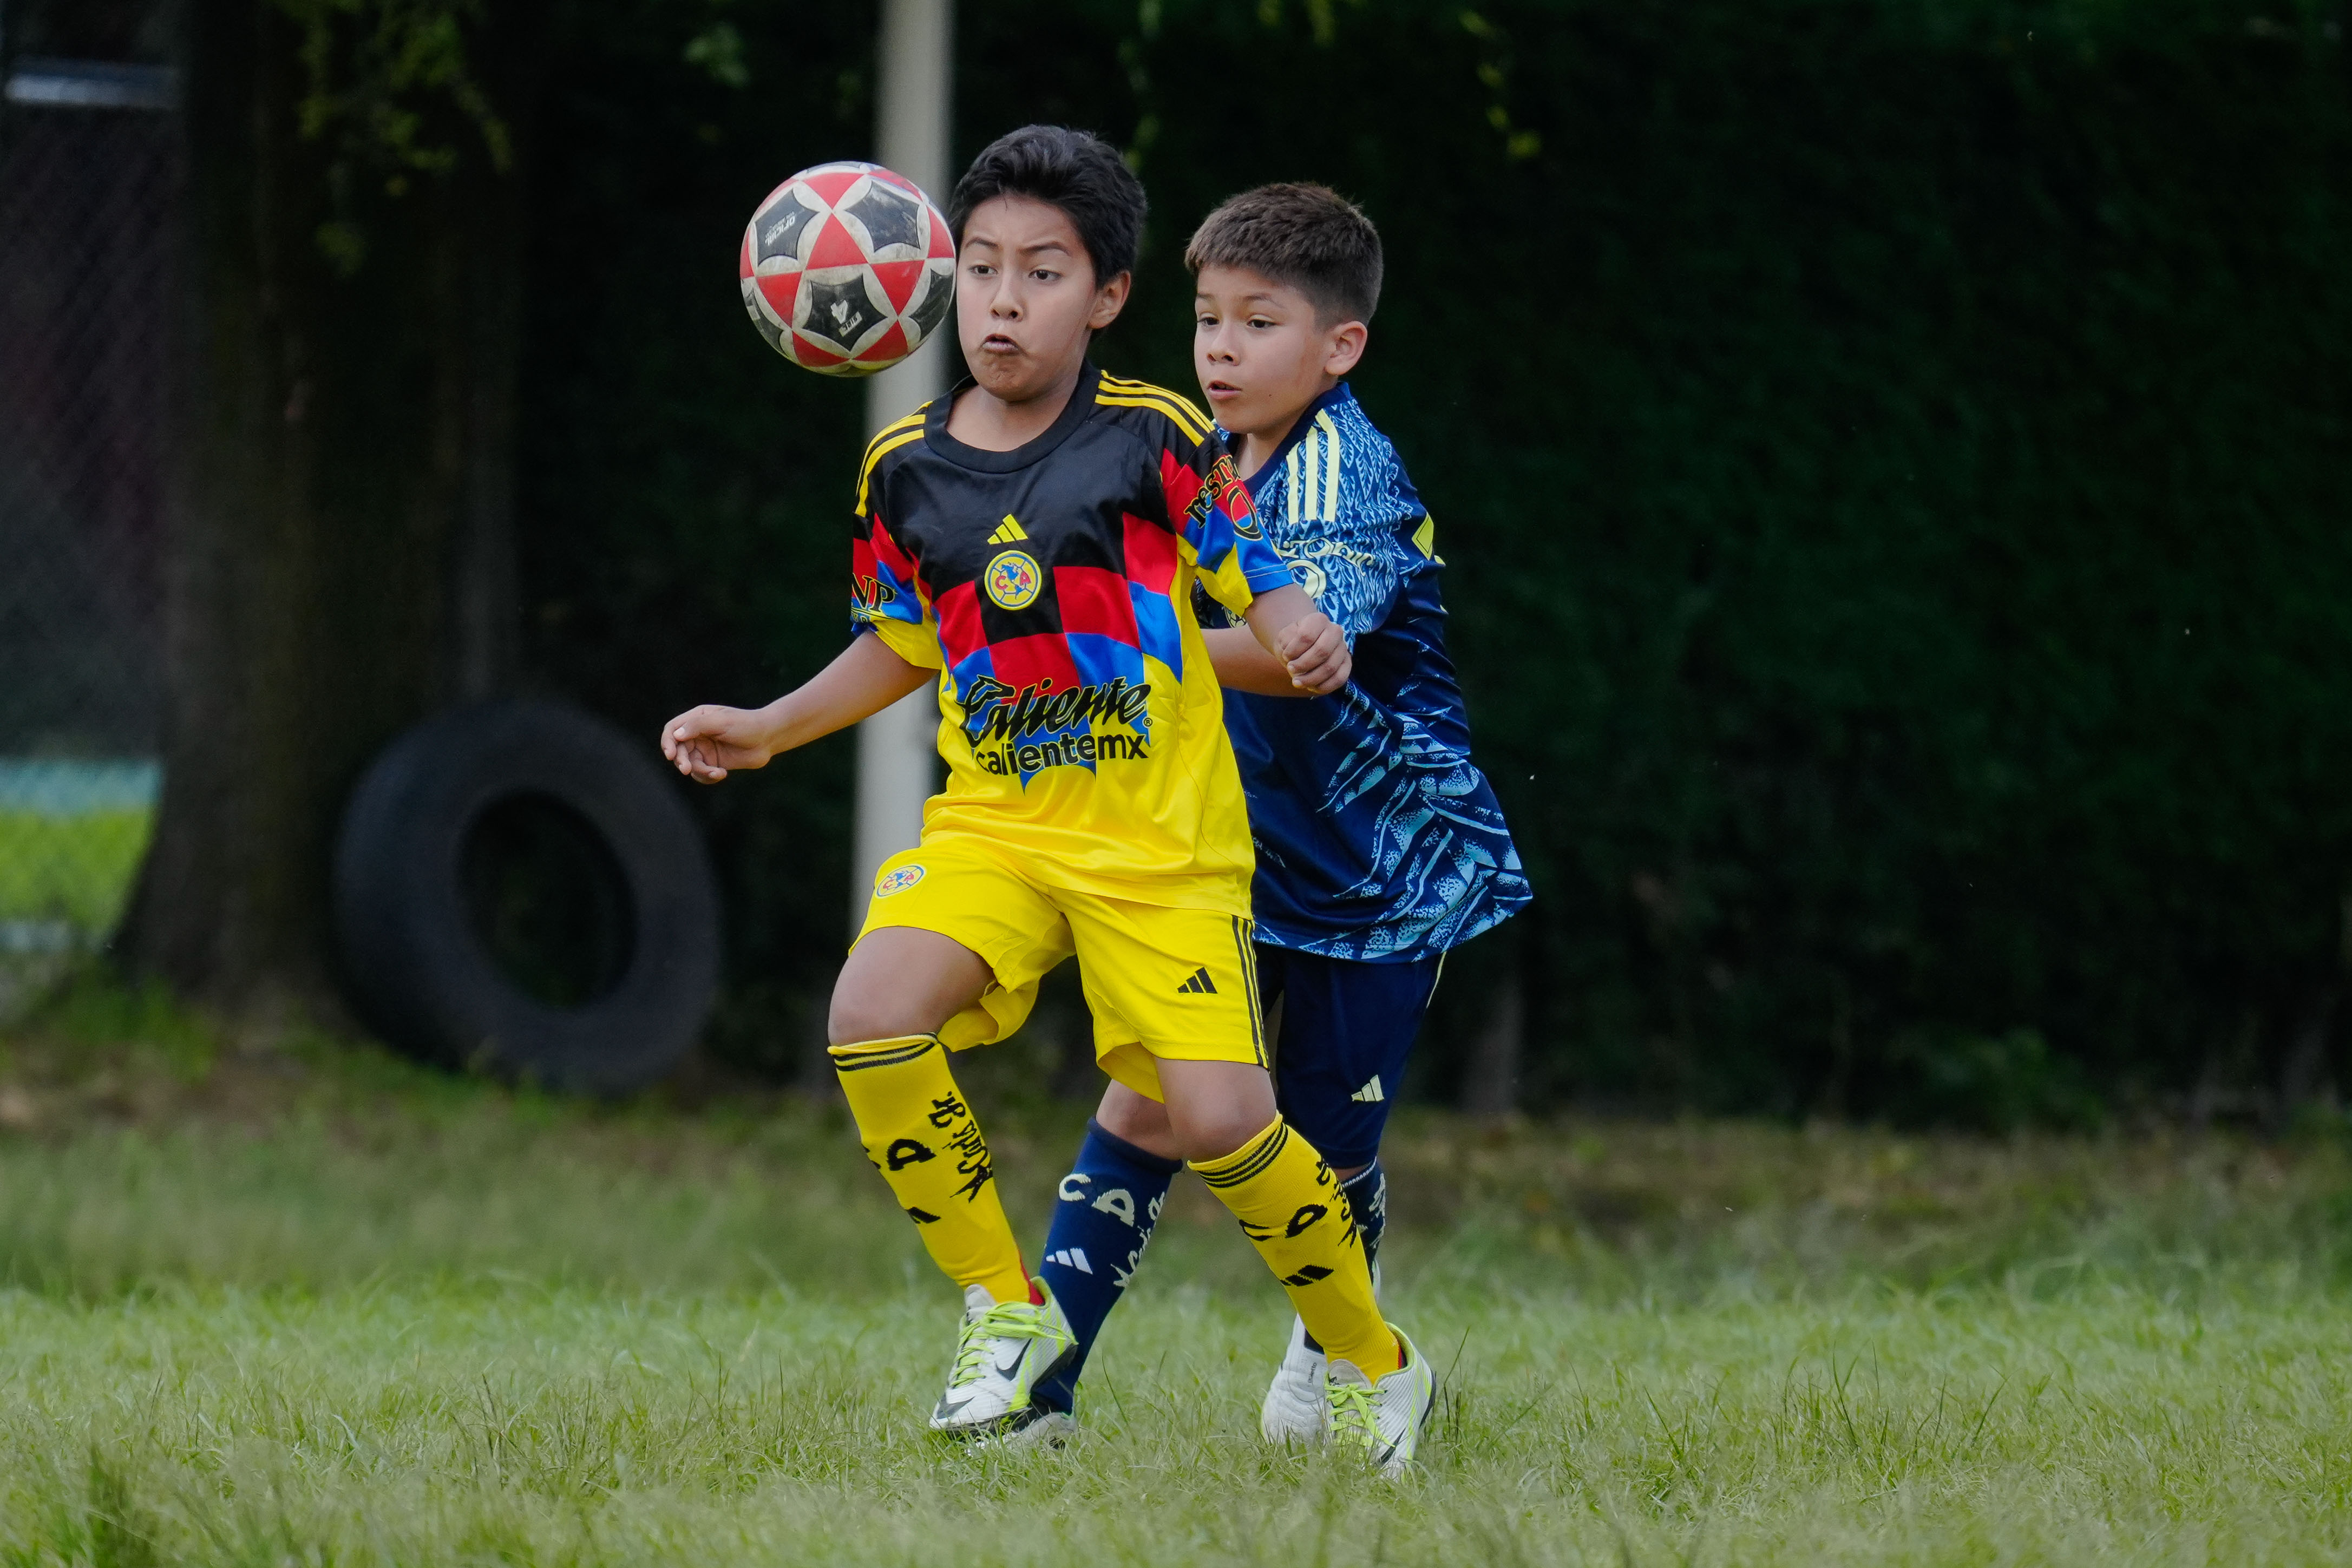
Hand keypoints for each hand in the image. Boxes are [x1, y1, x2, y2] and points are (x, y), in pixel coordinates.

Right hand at [660, 704, 776, 782]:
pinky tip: (722, 774)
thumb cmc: (746, 725)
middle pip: (679, 750)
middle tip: (686, 769)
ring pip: (690, 764)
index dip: (667, 741)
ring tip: (717, 772)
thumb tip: (676, 735)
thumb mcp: (721, 722)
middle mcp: (698, 734)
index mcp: (697, 718)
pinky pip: (702, 773)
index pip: (672, 729)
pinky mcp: (714, 762)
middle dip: (681, 760)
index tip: (670, 754)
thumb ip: (697, 725)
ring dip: (699, 771)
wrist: (769, 738)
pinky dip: (708, 776)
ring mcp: (706, 749)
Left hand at [1274, 612, 1350, 693]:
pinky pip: (1340, 678)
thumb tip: (1292, 657)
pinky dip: (1324, 686)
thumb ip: (1286, 643)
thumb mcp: (1284, 638)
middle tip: (1290, 669)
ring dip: (1311, 678)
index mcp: (1319, 619)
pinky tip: (1311, 687)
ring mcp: (1343, 647)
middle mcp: (1335, 630)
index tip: (1286, 656)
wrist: (1302, 647)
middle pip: (1322, 651)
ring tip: (1297, 682)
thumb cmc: (1292, 642)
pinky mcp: (1347, 663)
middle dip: (1303, 665)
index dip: (1294, 650)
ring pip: (1330, 667)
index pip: (1307, 635)